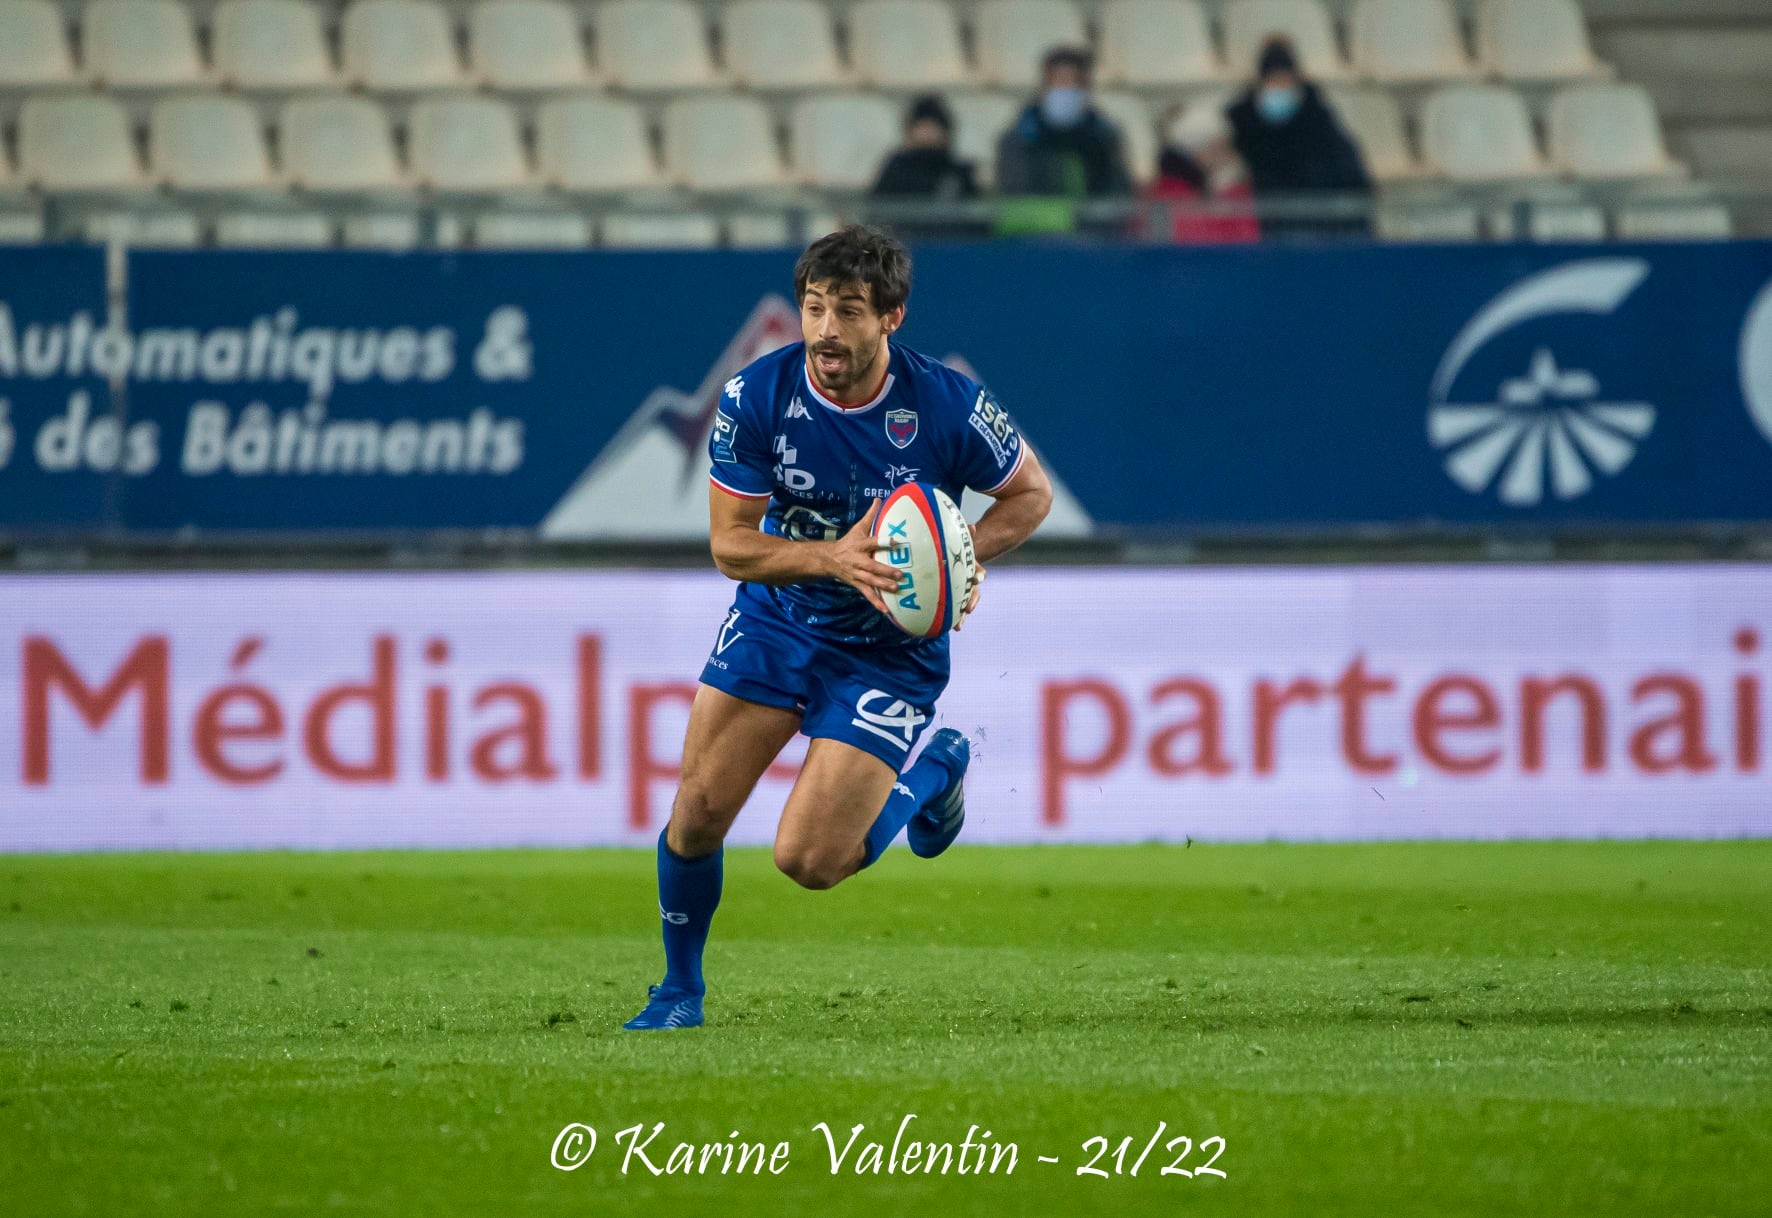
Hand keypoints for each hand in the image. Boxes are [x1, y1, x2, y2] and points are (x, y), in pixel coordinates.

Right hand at [825, 500, 900, 614]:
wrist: (829, 560)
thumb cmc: (849, 542)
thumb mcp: (858, 528)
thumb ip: (871, 515)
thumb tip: (880, 498)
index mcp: (859, 545)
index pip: (872, 542)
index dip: (883, 542)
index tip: (895, 541)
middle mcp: (858, 560)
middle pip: (872, 566)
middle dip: (886, 571)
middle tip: (901, 574)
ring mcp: (857, 574)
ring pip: (870, 582)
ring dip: (883, 586)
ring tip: (896, 589)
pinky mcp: (857, 584)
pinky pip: (868, 595)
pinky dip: (877, 603)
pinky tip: (887, 611)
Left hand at [954, 528, 984, 630]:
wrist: (961, 557)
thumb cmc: (959, 548)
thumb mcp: (963, 542)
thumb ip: (968, 536)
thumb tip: (972, 526)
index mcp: (972, 568)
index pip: (978, 571)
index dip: (979, 575)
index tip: (978, 579)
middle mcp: (971, 580)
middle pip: (974, 592)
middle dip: (971, 601)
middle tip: (968, 609)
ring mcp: (965, 589)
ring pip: (966, 603)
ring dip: (962, 614)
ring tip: (958, 625)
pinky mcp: (958, 597)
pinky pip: (958, 608)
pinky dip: (957, 618)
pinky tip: (955, 628)